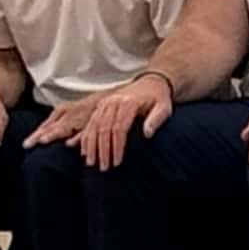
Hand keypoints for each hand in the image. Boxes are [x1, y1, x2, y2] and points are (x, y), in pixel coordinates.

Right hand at [34, 72, 168, 168]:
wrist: (151, 82)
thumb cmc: (158, 98)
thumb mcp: (164, 107)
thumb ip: (156, 119)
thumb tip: (147, 133)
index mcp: (129, 102)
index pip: (119, 127)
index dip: (117, 146)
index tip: (117, 162)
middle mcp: (114, 101)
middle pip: (104, 128)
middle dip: (102, 149)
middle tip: (103, 167)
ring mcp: (106, 103)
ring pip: (93, 125)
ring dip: (91, 145)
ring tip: (91, 162)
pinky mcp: (101, 105)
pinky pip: (90, 122)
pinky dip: (85, 136)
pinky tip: (84, 150)